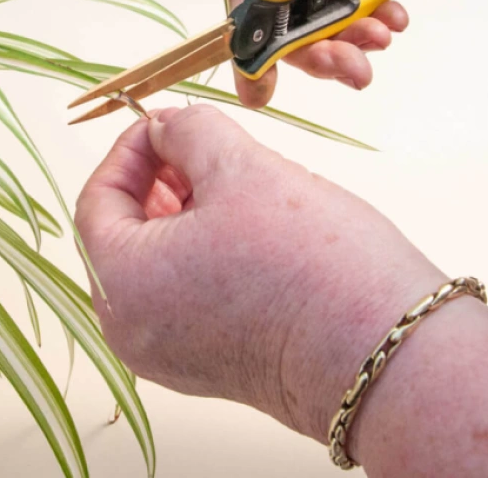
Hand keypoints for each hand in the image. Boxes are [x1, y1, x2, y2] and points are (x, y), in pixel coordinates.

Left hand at [76, 106, 487, 475]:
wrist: (388, 356)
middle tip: (202, 146)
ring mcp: (171, 356)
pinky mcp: (211, 366)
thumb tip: (167, 125)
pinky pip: (185, 296)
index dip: (132, 149)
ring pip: (156, 264)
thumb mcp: (240, 167)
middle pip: (123, 234)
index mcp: (121, 284)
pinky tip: (248, 227)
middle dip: (159, 180)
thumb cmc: (311, 264)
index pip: (98, 199)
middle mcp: (133, 331)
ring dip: (183, 214)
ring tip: (234, 183)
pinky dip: (203, 253)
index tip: (169, 122)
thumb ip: (189, 131)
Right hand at [230, 0, 464, 105]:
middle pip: (278, 14)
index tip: (263, 83)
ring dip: (345, 40)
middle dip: (313, 47)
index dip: (253, 37)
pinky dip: (366, 25)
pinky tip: (392, 21)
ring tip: (384, 38)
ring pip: (311, 21)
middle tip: (355, 70)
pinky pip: (343, 14)